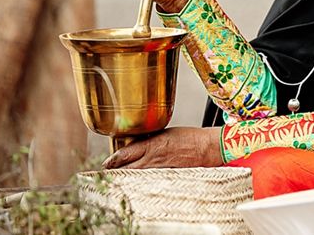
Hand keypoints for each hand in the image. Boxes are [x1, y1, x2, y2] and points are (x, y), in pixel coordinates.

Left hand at [102, 127, 222, 168]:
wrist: (206, 148)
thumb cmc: (189, 138)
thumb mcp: (164, 132)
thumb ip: (148, 139)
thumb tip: (135, 145)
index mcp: (152, 145)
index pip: (125, 154)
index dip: (112, 160)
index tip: (106, 163)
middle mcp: (153, 159)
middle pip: (126, 169)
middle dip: (115, 171)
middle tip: (107, 172)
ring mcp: (158, 171)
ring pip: (135, 176)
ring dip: (126, 176)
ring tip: (118, 177)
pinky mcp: (165, 177)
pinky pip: (147, 180)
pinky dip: (140, 180)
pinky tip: (137, 181)